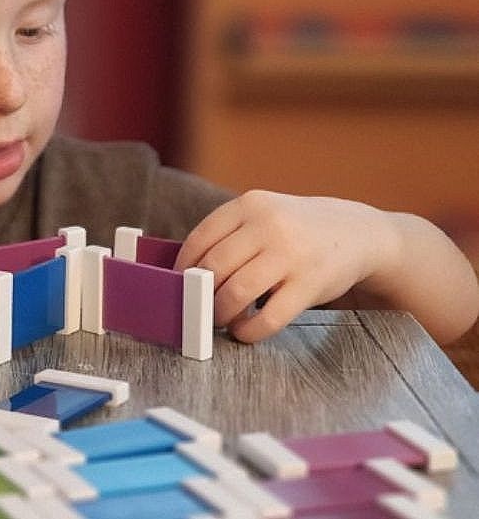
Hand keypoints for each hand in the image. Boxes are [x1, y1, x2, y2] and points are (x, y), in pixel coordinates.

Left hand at [175, 190, 395, 341]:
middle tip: (197, 308)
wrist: (358, 233)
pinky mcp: (310, 284)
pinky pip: (268, 317)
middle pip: (213, 268)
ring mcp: (291, 254)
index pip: (199, 240)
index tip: (177, 285)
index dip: (182, 269)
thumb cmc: (295, 230)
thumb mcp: (262, 216)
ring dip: (219, 313)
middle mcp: (269, 225)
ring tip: (218, 320)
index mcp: (250, 205)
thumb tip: (181, 276)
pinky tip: (243, 331)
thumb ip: (228, 236)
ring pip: (236, 292)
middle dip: (199, 295)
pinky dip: (248, 330)